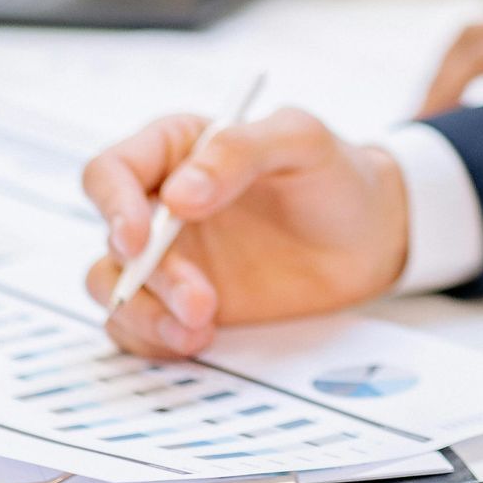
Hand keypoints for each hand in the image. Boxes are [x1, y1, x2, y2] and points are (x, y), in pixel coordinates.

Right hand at [82, 108, 409, 355]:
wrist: (371, 239)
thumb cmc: (335, 176)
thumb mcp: (300, 141)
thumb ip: (238, 150)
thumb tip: (179, 194)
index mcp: (177, 150)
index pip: (112, 171)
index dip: (113, 205)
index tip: (139, 239)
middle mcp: (161, 205)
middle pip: (114, 241)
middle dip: (149, 277)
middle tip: (201, 301)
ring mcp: (171, 258)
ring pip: (115, 289)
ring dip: (147, 315)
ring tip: (202, 329)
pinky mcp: (180, 303)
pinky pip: (136, 328)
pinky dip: (153, 341)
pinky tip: (196, 341)